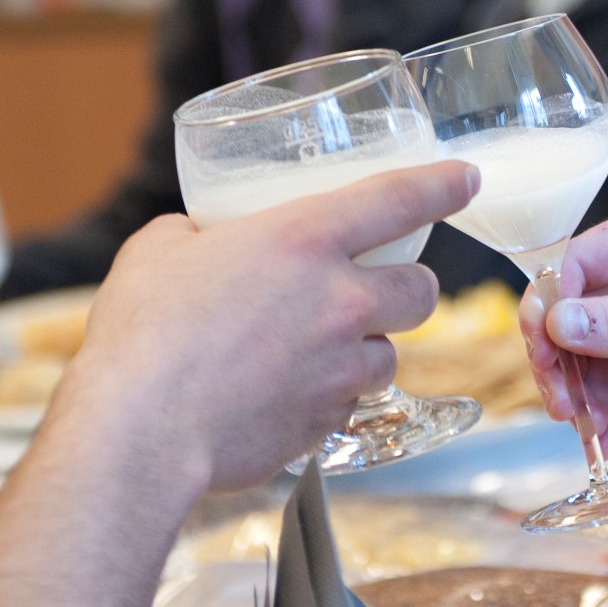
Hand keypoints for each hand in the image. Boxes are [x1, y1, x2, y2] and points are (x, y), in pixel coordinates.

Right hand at [50, 159, 478, 491]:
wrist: (140, 429)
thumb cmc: (140, 332)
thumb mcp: (160, 250)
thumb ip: (198, 235)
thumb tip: (202, 239)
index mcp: (303, 240)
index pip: (399, 198)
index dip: (442, 184)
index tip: (466, 177)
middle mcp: (340, 302)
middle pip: (422, 291)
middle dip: (409, 288)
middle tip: (378, 289)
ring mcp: (341, 368)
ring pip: (388, 356)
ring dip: (363, 349)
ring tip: (316, 351)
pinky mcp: (329, 421)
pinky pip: (349, 404)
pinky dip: (330, 396)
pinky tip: (285, 394)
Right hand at [520, 192, 607, 497]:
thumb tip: (555, 322)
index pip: (576, 259)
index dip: (552, 307)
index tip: (547, 356)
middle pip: (568, 303)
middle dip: (558, 356)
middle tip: (562, 405)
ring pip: (579, 341)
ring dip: (576, 387)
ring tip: (589, 430)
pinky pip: (602, 367)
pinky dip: (596, 401)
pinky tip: (604, 434)